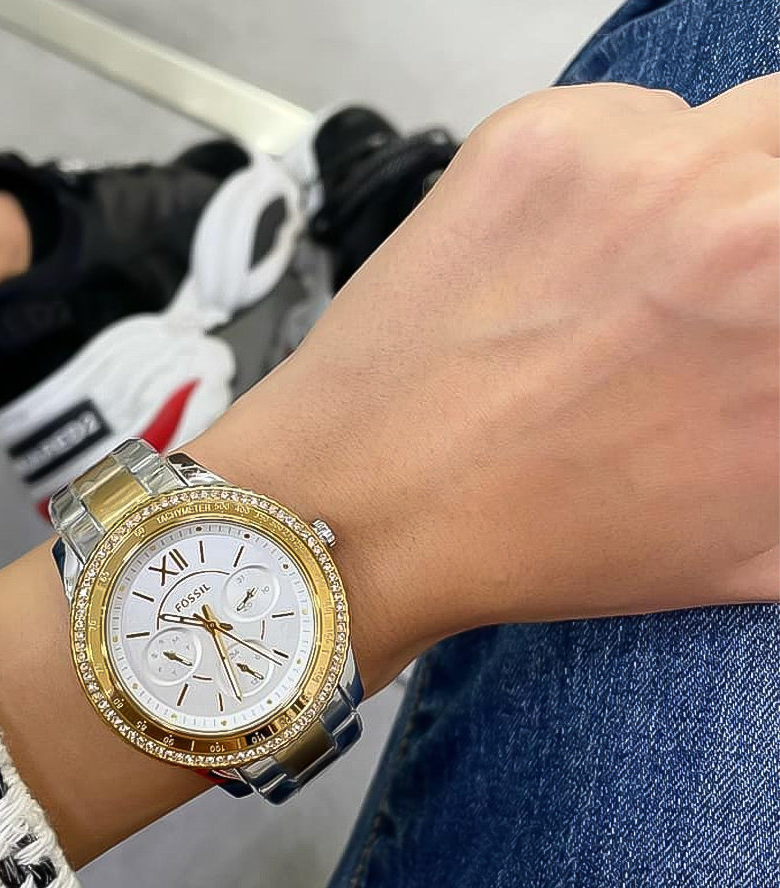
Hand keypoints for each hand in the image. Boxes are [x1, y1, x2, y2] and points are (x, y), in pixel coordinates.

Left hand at [188, 76, 778, 690]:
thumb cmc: (533, 541)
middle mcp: (751, 234)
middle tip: (703, 289)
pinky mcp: (543, 142)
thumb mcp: (749, 546)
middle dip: (762, 235)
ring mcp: (644, 171)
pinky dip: (612, 177)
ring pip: (736, 130)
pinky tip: (555, 256)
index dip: (778, 306)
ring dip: (708, 187)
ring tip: (635, 269)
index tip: (753, 316)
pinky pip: (630, 123)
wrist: (367, 511)